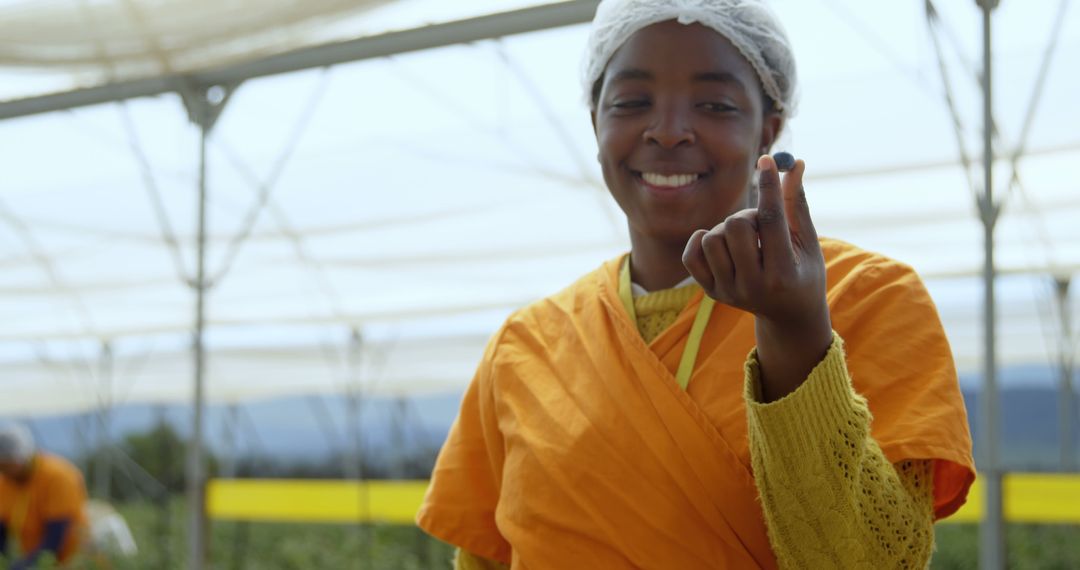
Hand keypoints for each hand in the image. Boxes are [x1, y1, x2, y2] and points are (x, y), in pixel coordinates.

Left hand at [682, 155, 831, 400]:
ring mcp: (729, 291)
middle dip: (748, 215)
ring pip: (712, 238)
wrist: (788, 315)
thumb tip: (793, 163)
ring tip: (746, 239)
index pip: (771, 220)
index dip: (768, 186)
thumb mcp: (807, 241)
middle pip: (735, 226)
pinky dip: (701, 240)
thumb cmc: (802, 270)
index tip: (766, 160)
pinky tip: (719, 241)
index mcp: (783, 274)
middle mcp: (753, 286)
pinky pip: (691, 255)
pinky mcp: (712, 292)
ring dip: (727, 229)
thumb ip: (797, 203)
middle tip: (760, 224)